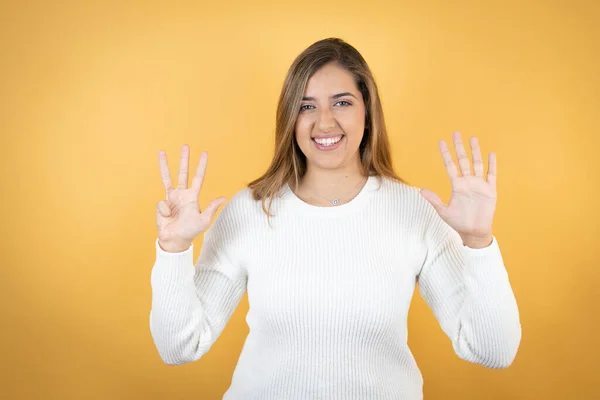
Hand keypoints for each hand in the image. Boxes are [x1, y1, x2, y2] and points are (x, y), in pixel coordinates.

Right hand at [156, 144, 226, 251]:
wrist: (175, 239)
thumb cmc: (190, 231)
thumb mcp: (204, 220)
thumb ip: (212, 207)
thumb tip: (224, 197)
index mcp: (193, 196)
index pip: (198, 177)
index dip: (201, 165)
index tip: (204, 153)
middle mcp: (182, 194)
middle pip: (183, 172)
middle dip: (184, 159)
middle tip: (185, 145)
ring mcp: (171, 198)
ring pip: (167, 177)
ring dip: (165, 165)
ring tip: (161, 152)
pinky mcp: (162, 204)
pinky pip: (161, 203)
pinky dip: (164, 211)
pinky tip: (168, 217)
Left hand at [420, 132, 496, 247]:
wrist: (474, 232)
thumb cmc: (458, 222)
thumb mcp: (444, 211)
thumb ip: (434, 200)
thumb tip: (421, 190)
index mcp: (456, 186)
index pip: (450, 165)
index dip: (446, 154)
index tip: (441, 142)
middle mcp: (467, 182)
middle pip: (463, 160)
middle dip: (459, 147)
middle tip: (456, 133)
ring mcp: (479, 185)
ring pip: (477, 164)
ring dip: (475, 151)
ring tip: (473, 138)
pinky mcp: (490, 190)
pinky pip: (491, 175)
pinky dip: (492, 165)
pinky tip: (491, 154)